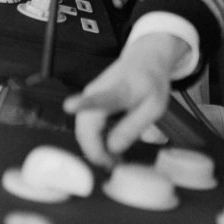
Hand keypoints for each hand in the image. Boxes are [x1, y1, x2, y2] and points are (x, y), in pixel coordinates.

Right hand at [63, 33, 188, 167]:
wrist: (146, 58)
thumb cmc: (151, 83)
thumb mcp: (154, 108)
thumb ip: (132, 128)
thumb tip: (111, 149)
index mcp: (119, 90)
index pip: (100, 97)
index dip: (84, 103)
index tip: (69, 105)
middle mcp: (98, 90)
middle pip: (85, 126)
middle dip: (95, 151)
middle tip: (115, 165)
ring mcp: (90, 93)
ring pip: (83, 130)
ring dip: (95, 148)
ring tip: (115, 159)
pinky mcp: (88, 98)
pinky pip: (86, 126)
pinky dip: (94, 140)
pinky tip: (108, 147)